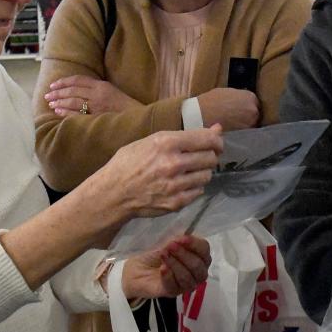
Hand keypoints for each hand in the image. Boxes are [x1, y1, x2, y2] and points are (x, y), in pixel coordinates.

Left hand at [45, 75, 141, 116]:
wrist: (138, 118)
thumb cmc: (125, 106)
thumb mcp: (112, 92)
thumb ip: (97, 89)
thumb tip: (79, 91)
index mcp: (101, 85)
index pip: (78, 80)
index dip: (64, 81)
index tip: (54, 84)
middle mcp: (98, 94)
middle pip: (72, 90)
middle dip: (58, 92)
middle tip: (48, 95)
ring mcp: (97, 106)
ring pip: (73, 101)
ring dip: (59, 102)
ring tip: (50, 103)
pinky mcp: (96, 117)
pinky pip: (77, 114)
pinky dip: (66, 112)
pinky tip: (58, 112)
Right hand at [98, 125, 223, 216]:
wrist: (113, 194)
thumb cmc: (129, 162)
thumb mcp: (152, 141)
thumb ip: (186, 135)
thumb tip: (217, 129)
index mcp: (166, 143)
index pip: (207, 139)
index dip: (217, 140)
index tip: (217, 143)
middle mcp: (174, 163)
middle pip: (210, 158)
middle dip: (210, 156)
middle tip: (201, 157)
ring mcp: (176, 185)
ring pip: (207, 176)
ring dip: (202, 172)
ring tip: (188, 171)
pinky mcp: (177, 202)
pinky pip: (198, 191)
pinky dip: (194, 187)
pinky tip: (181, 184)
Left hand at [120, 236, 211, 299]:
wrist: (138, 267)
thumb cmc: (156, 252)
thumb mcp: (167, 241)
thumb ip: (178, 239)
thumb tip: (184, 237)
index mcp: (198, 254)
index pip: (205, 249)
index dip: (195, 244)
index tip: (182, 239)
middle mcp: (197, 270)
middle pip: (199, 266)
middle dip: (184, 255)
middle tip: (169, 247)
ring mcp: (187, 283)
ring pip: (188, 278)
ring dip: (175, 265)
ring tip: (163, 255)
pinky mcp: (174, 292)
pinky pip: (176, 286)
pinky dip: (169, 275)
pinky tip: (162, 269)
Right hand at [197, 87, 259, 130]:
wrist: (200, 116)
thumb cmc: (211, 101)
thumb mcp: (227, 92)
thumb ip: (239, 96)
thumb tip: (241, 100)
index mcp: (250, 97)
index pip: (255, 102)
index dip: (247, 106)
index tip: (242, 109)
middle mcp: (253, 111)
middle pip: (255, 114)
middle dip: (248, 115)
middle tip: (237, 117)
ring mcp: (250, 124)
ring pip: (251, 125)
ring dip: (245, 125)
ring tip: (234, 125)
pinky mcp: (243, 135)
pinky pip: (245, 133)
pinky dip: (240, 132)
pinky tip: (232, 131)